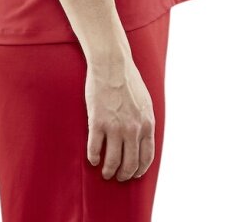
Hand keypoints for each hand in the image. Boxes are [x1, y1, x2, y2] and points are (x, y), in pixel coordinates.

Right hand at [84, 56, 155, 180]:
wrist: (111, 64)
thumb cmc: (128, 80)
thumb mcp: (145, 102)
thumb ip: (145, 121)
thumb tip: (143, 138)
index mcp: (147, 124)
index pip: (146, 157)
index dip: (139, 170)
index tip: (133, 174)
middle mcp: (133, 129)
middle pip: (130, 164)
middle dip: (124, 174)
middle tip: (118, 176)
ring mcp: (115, 127)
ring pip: (112, 161)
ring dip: (108, 171)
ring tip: (105, 172)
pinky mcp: (97, 122)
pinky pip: (95, 149)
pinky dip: (93, 157)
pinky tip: (93, 158)